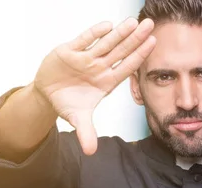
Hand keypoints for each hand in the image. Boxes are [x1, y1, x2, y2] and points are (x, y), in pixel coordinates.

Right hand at [33, 18, 156, 154]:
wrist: (47, 93)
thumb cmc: (68, 103)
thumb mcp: (77, 119)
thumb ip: (86, 133)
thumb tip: (90, 152)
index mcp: (105, 82)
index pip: (127, 67)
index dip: (139, 56)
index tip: (153, 44)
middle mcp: (99, 67)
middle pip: (121, 51)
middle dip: (135, 39)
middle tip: (150, 25)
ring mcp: (85, 58)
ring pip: (105, 43)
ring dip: (119, 33)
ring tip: (134, 22)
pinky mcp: (69, 51)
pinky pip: (84, 40)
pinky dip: (94, 33)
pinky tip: (107, 25)